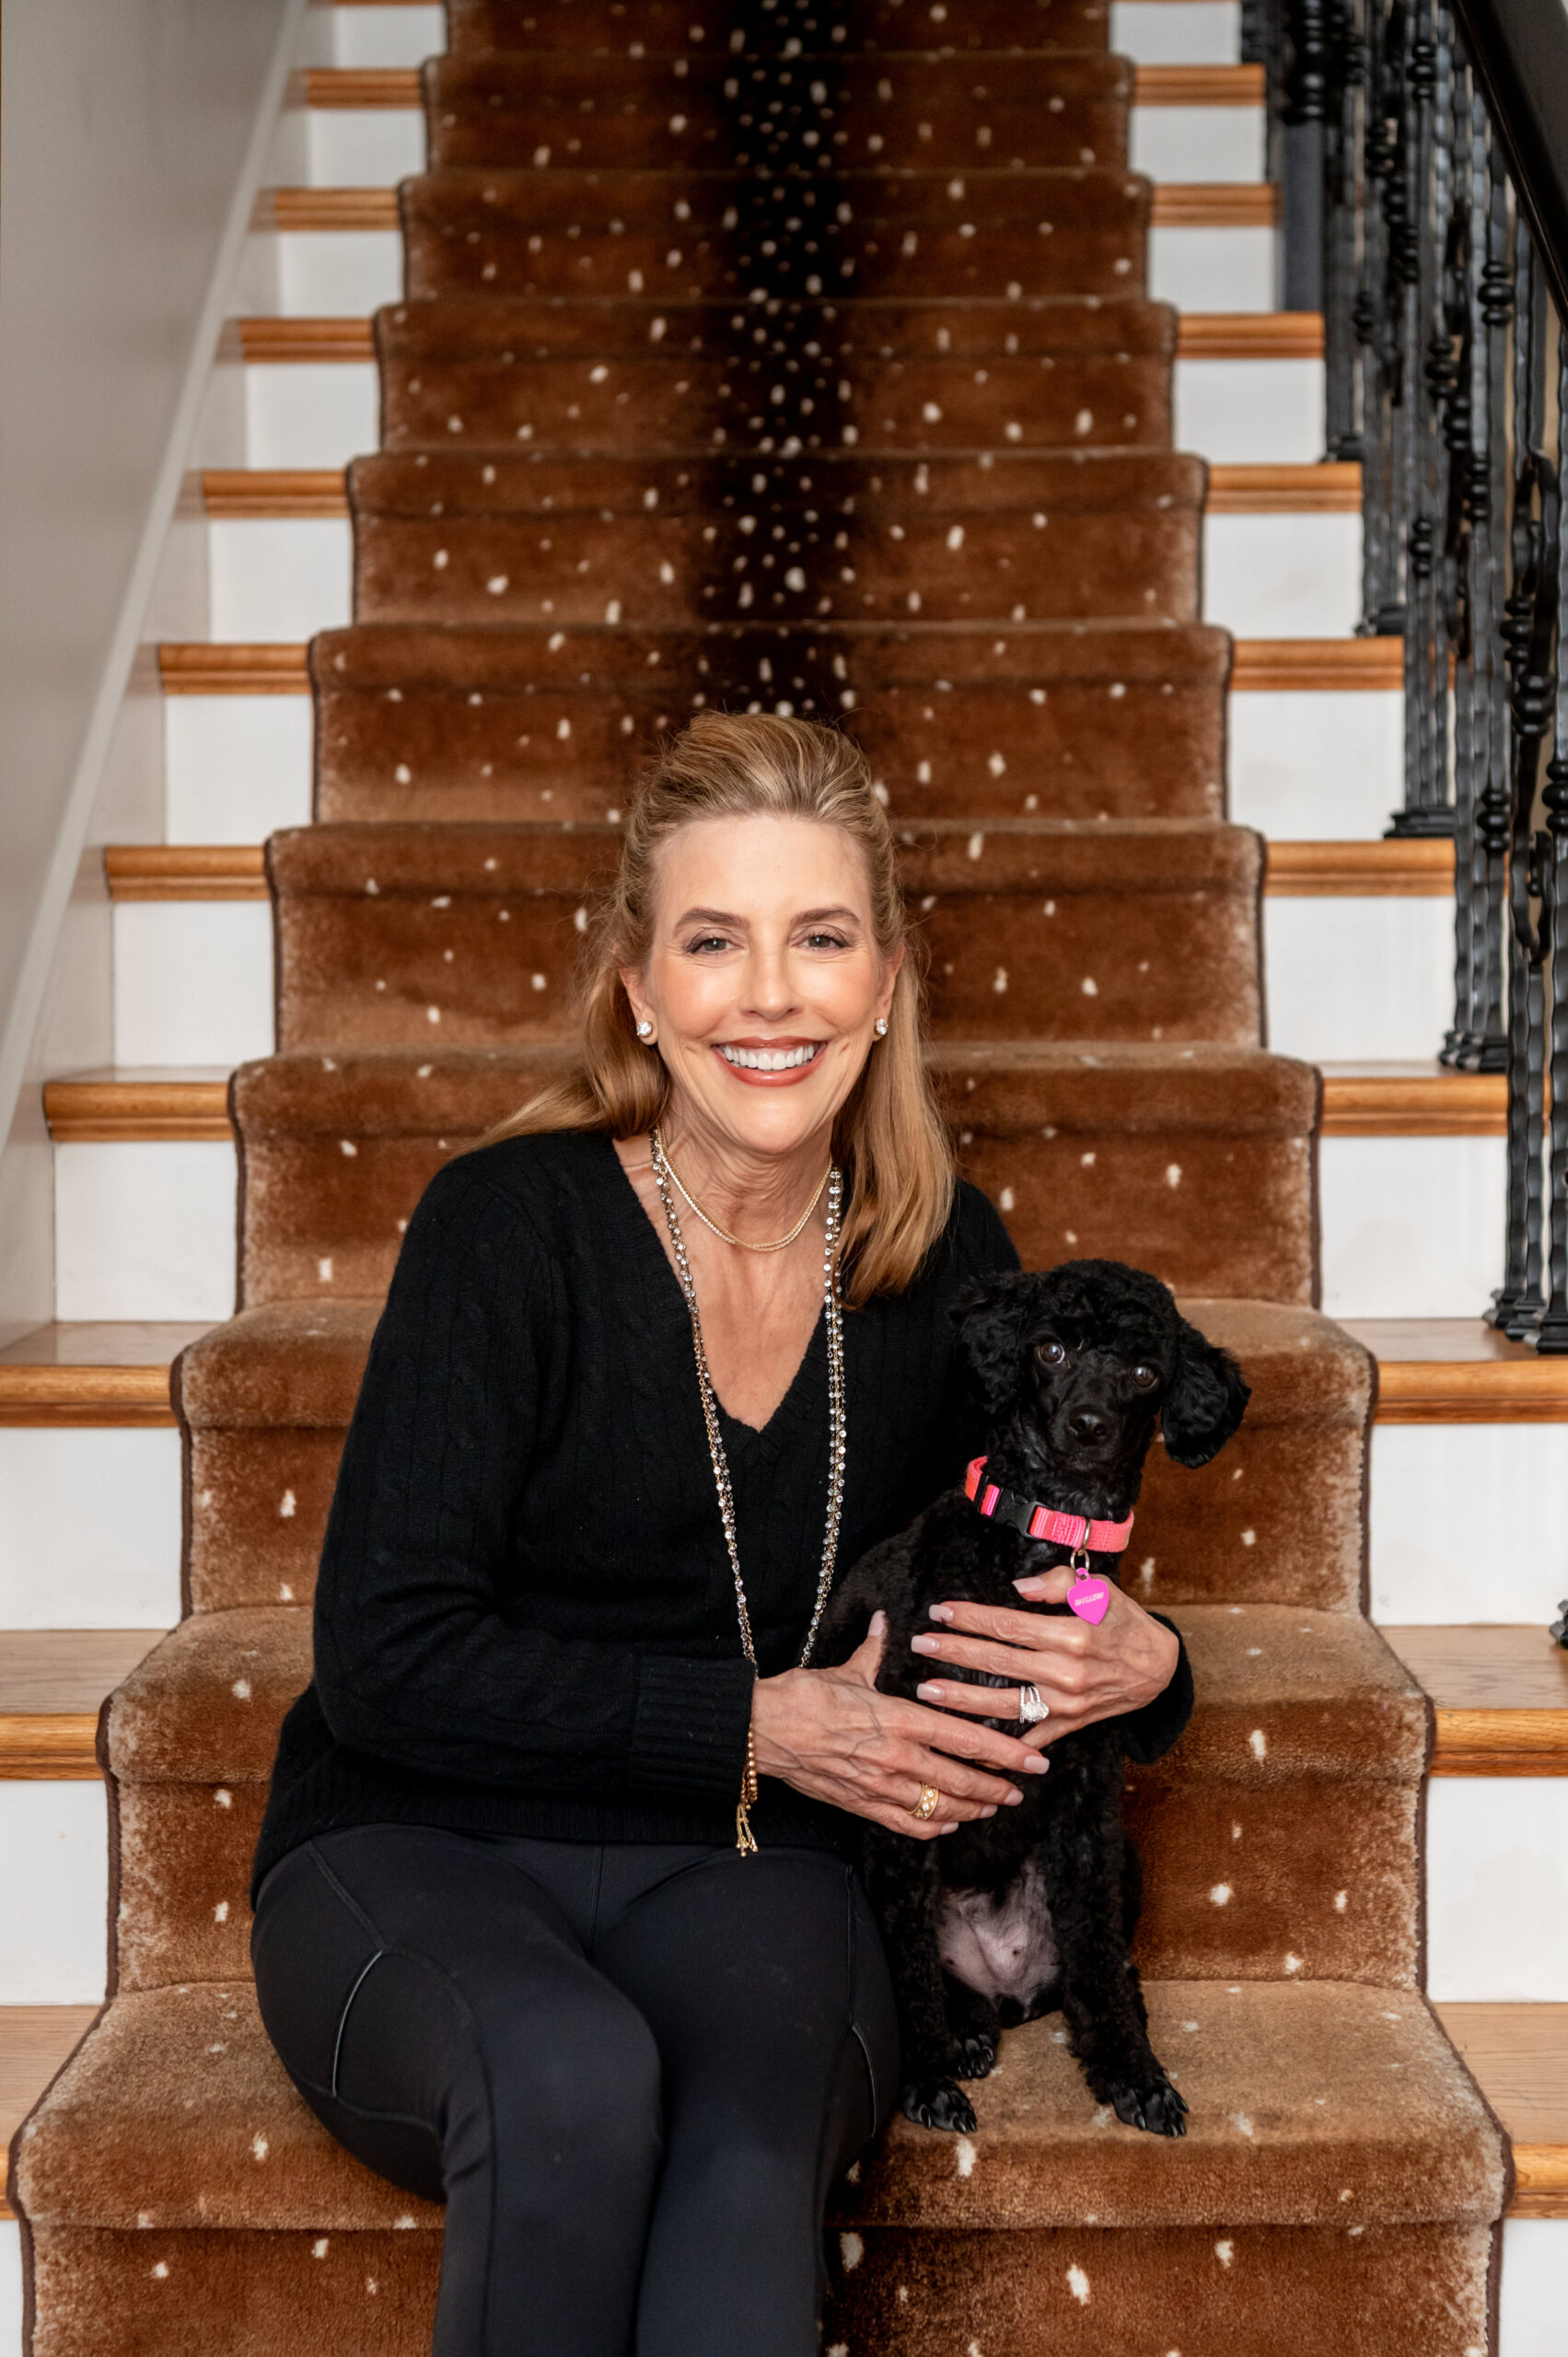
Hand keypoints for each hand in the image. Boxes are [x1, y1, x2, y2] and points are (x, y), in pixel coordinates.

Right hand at [751, 1613, 1052, 1839]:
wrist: (760, 1731)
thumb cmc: (801, 1697)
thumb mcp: (845, 1670)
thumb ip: (874, 1652)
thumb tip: (884, 1623)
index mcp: (898, 1718)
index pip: (964, 1738)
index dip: (1004, 1752)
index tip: (1031, 1759)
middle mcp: (895, 1756)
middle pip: (960, 1779)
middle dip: (996, 1786)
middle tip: (1021, 1789)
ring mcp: (878, 1785)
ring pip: (938, 1806)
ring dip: (970, 1808)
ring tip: (991, 1806)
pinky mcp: (860, 1804)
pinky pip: (905, 1823)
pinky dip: (932, 1826)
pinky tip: (946, 1823)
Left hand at [907, 1567, 1180, 1742]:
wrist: (1158, 1668)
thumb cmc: (1124, 1621)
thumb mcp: (1100, 1589)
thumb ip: (1058, 1583)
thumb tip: (1018, 1589)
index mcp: (1071, 1635)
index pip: (1008, 1625)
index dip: (971, 1618)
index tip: (940, 1612)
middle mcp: (1066, 1672)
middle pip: (998, 1661)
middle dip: (955, 1653)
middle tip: (920, 1645)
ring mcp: (1066, 1703)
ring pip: (1004, 1704)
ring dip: (962, 1699)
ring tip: (927, 1691)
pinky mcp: (1068, 1724)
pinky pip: (1029, 1738)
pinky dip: (1000, 1747)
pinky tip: (968, 1747)